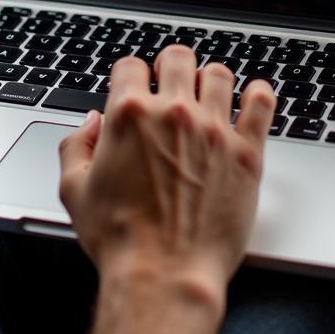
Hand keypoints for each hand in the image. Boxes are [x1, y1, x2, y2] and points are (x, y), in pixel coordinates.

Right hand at [58, 44, 275, 309]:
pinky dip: (258, 94)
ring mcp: (214, 130)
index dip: (129, 75)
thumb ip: (75, 146)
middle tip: (171, 79)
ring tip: (207, 91)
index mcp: (129, 115)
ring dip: (209, 79)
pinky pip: (261, 105)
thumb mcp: (73, 190)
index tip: (134, 85)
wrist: (164, 276)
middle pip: (178, 58)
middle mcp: (173, 114)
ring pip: (219, 75)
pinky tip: (253, 96)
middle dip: (170, 65)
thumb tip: (89, 125)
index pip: (130, 66)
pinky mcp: (246, 153)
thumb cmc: (120, 240)